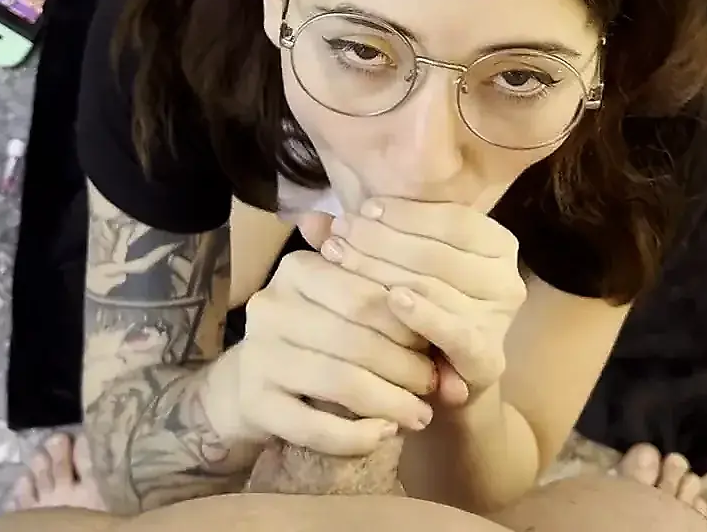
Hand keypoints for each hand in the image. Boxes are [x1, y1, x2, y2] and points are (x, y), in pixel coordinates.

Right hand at [220, 249, 437, 455]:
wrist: (250, 384)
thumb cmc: (316, 340)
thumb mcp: (345, 312)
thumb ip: (391, 310)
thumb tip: (456, 329)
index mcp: (299, 269)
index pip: (367, 295)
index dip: (409, 326)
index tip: (437, 347)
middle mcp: (271, 305)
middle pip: (356, 338)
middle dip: (405, 367)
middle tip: (434, 386)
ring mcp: (257, 354)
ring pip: (339, 381)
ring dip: (390, 403)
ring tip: (421, 415)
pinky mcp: (253, 402)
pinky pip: (313, 426)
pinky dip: (356, 436)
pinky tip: (384, 435)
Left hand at [322, 199, 526, 405]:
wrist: (435, 388)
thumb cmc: (412, 315)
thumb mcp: (390, 268)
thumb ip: (359, 243)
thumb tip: (309, 218)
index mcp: (494, 244)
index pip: (447, 218)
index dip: (401, 214)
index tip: (357, 212)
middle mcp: (506, 278)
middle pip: (437, 251)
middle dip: (382, 243)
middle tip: (337, 240)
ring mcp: (500, 319)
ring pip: (437, 286)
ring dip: (386, 273)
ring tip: (344, 264)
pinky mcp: (489, 357)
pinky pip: (455, 329)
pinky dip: (424, 314)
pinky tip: (393, 301)